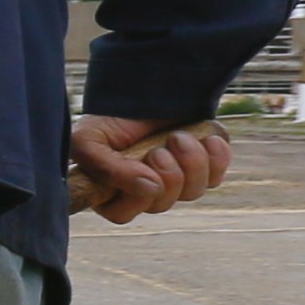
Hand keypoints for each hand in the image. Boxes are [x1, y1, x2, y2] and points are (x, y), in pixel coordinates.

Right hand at [70, 114, 227, 222]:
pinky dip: (216, 157)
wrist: (145, 91)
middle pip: (161, 204)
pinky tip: (205, 139)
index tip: (140, 166)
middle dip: (165, 173)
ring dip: (190, 161)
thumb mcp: (88, 141)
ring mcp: (175, 183)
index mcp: (111, 191)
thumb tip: (151, 188)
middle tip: (158, 150)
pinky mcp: (203, 171)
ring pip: (192, 193)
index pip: (121, 213)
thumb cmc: (110, 119)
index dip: (134, 196)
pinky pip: (216, 178)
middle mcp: (143, 192)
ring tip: (179, 137)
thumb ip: (106, 169)